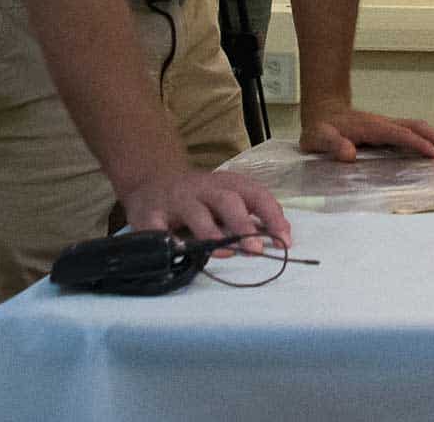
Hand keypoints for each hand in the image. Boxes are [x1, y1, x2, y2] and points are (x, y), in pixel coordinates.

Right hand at [122, 169, 290, 251]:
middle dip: (243, 224)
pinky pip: (158, 227)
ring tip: (225, 253)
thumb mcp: (224, 197)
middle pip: (228, 200)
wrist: (149, 182)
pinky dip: (168, 240)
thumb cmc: (196, 197)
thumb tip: (281, 236)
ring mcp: (176, 199)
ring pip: (196, 212)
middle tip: (256, 249)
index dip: (272, 216)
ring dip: (211, 232)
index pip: (256, 194)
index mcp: (226, 183)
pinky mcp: (150, 214)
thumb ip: (250, 214)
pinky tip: (178, 252)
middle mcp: (203, 188)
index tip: (284, 241)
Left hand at [299, 102, 433, 162]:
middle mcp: (384, 123)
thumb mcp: (318, 138)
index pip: (401, 134)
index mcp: (372, 127)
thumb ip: (332, 144)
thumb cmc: (321, 129)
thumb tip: (349, 155)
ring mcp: (388, 125)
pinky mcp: (389, 130)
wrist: (323, 112)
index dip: (419, 144)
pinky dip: (429, 139)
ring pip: (419, 127)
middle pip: (417, 126)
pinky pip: (414, 132)